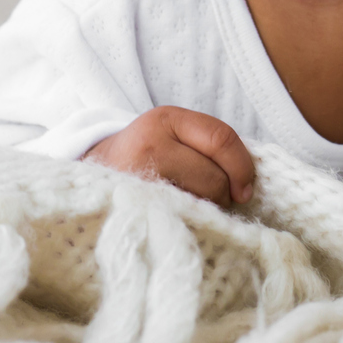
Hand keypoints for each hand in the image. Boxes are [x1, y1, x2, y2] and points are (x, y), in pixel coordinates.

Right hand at [83, 106, 255, 206]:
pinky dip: (189, 223)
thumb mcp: (171, 134)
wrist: (94, 171)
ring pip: (200, 203)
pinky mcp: (133, 208)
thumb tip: (248, 184)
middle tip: (211, 199)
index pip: (220, 138)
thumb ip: (208, 147)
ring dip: (206, 211)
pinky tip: (180, 219)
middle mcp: (150, 144)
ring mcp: (139, 178)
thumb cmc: (146, 156)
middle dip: (223, 194)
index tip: (246, 191)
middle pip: (214, 178)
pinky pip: (181, 221)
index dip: (242, 167)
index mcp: (165, 120)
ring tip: (190, 206)